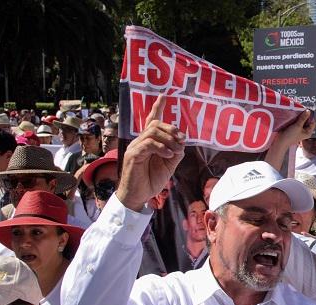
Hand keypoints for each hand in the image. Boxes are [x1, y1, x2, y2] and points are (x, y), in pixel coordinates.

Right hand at [116, 95, 185, 211]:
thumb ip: (175, 152)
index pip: (152, 121)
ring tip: (175, 151)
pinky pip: (148, 144)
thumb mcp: (169, 166)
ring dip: (168, 139)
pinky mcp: (133, 155)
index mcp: (149, 142)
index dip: (157, 107)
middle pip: (155, 124)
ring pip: (152, 132)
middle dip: (171, 129)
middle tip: (181, 140)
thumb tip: (182, 142)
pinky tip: (168, 155)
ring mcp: (135, 147)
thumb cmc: (151, 180)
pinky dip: (161, 148)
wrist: (138, 196)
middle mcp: (140, 141)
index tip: (163, 96)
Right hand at [262, 110, 312, 171]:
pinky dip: (296, 118)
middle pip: (307, 121)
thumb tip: (308, 111)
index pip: (312, 122)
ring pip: (302, 121)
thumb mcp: (298, 126)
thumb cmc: (291, 135)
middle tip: (301, 109)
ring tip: (298, 110)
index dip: (310, 116)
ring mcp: (299, 129)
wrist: (281, 141)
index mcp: (308, 132)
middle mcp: (305, 131)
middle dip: (304, 116)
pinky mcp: (294, 128)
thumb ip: (303, 118)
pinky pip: (297, 121)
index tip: (307, 110)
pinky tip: (294, 114)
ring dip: (300, 116)